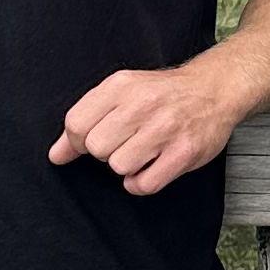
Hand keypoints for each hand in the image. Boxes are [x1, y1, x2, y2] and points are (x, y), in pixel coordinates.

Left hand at [52, 58, 241, 195]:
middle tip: (123, 143)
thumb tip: (55, 156)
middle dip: (105, 152)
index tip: (94, 140)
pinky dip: (141, 183)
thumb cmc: (161, 94)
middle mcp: (142, 104)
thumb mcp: (121, 93)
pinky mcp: (184, 153)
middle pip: (96, 148)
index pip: (76, 124)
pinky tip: (149, 168)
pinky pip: (144, 184)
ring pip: (119, 166)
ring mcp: (165, 129)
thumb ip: (86, 120)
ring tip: (141, 152)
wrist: (213, 89)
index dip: (78, 141)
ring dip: (126, 167)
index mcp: (121, 86)